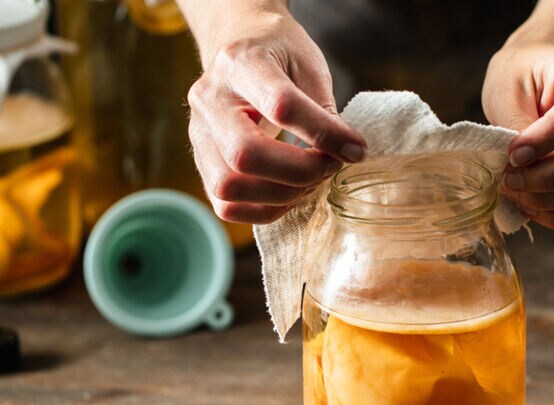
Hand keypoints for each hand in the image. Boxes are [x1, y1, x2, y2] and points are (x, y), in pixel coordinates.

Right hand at [186, 13, 365, 223]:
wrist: (239, 46)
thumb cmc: (279, 54)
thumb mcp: (308, 66)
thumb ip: (323, 111)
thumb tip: (348, 154)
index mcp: (240, 63)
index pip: (281, 106)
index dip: (324, 135)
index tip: (356, 149)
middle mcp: (209, 99)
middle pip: (245, 155)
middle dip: (301, 172)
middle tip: (330, 166)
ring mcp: (198, 133)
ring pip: (230, 187)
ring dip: (282, 195)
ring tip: (311, 180)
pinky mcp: (201, 162)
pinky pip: (226, 205)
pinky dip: (264, 209)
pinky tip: (290, 192)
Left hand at [483, 43, 553, 229]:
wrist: (539, 76)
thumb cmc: (521, 75)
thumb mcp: (507, 87)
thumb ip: (518, 126)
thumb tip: (522, 170)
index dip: (548, 137)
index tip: (513, 154)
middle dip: (550, 177)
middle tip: (509, 181)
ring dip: (551, 200)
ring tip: (514, 191)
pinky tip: (528, 204)